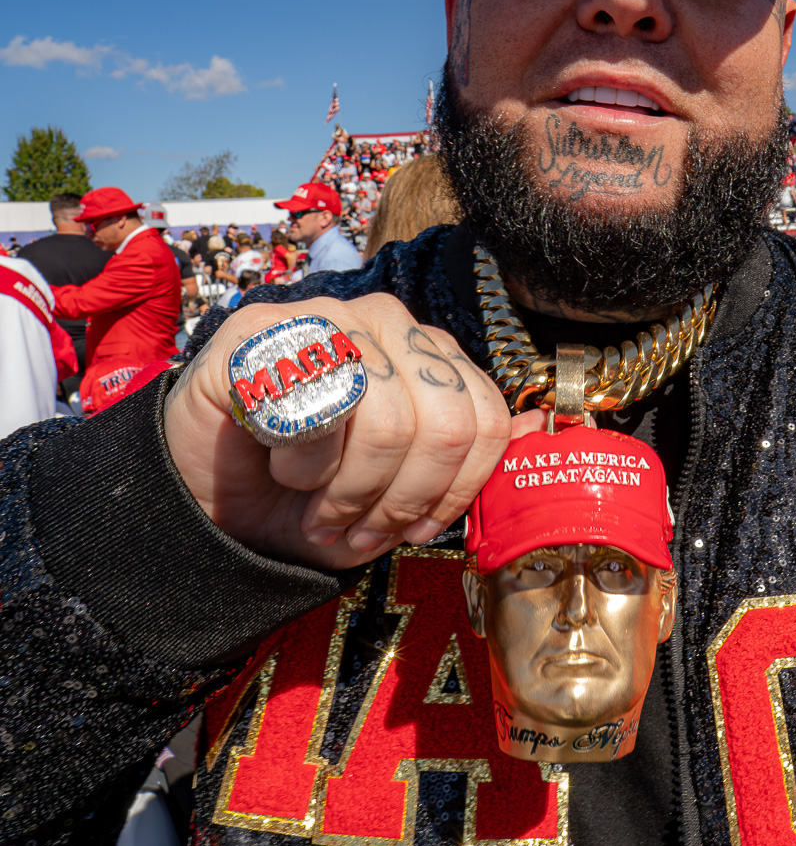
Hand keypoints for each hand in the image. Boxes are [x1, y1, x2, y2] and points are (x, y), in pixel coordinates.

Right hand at [164, 294, 512, 569]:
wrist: (205, 499)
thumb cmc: (306, 495)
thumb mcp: (397, 494)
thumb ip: (466, 460)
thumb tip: (540, 431)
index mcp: (430, 354)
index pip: (485, 419)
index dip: (453, 493)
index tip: (414, 529)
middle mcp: (387, 322)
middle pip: (443, 425)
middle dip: (398, 503)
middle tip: (353, 528)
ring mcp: (325, 316)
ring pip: (384, 419)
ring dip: (346, 493)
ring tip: (317, 506)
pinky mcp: (260, 330)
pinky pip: (312, 407)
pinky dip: (301, 463)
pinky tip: (281, 465)